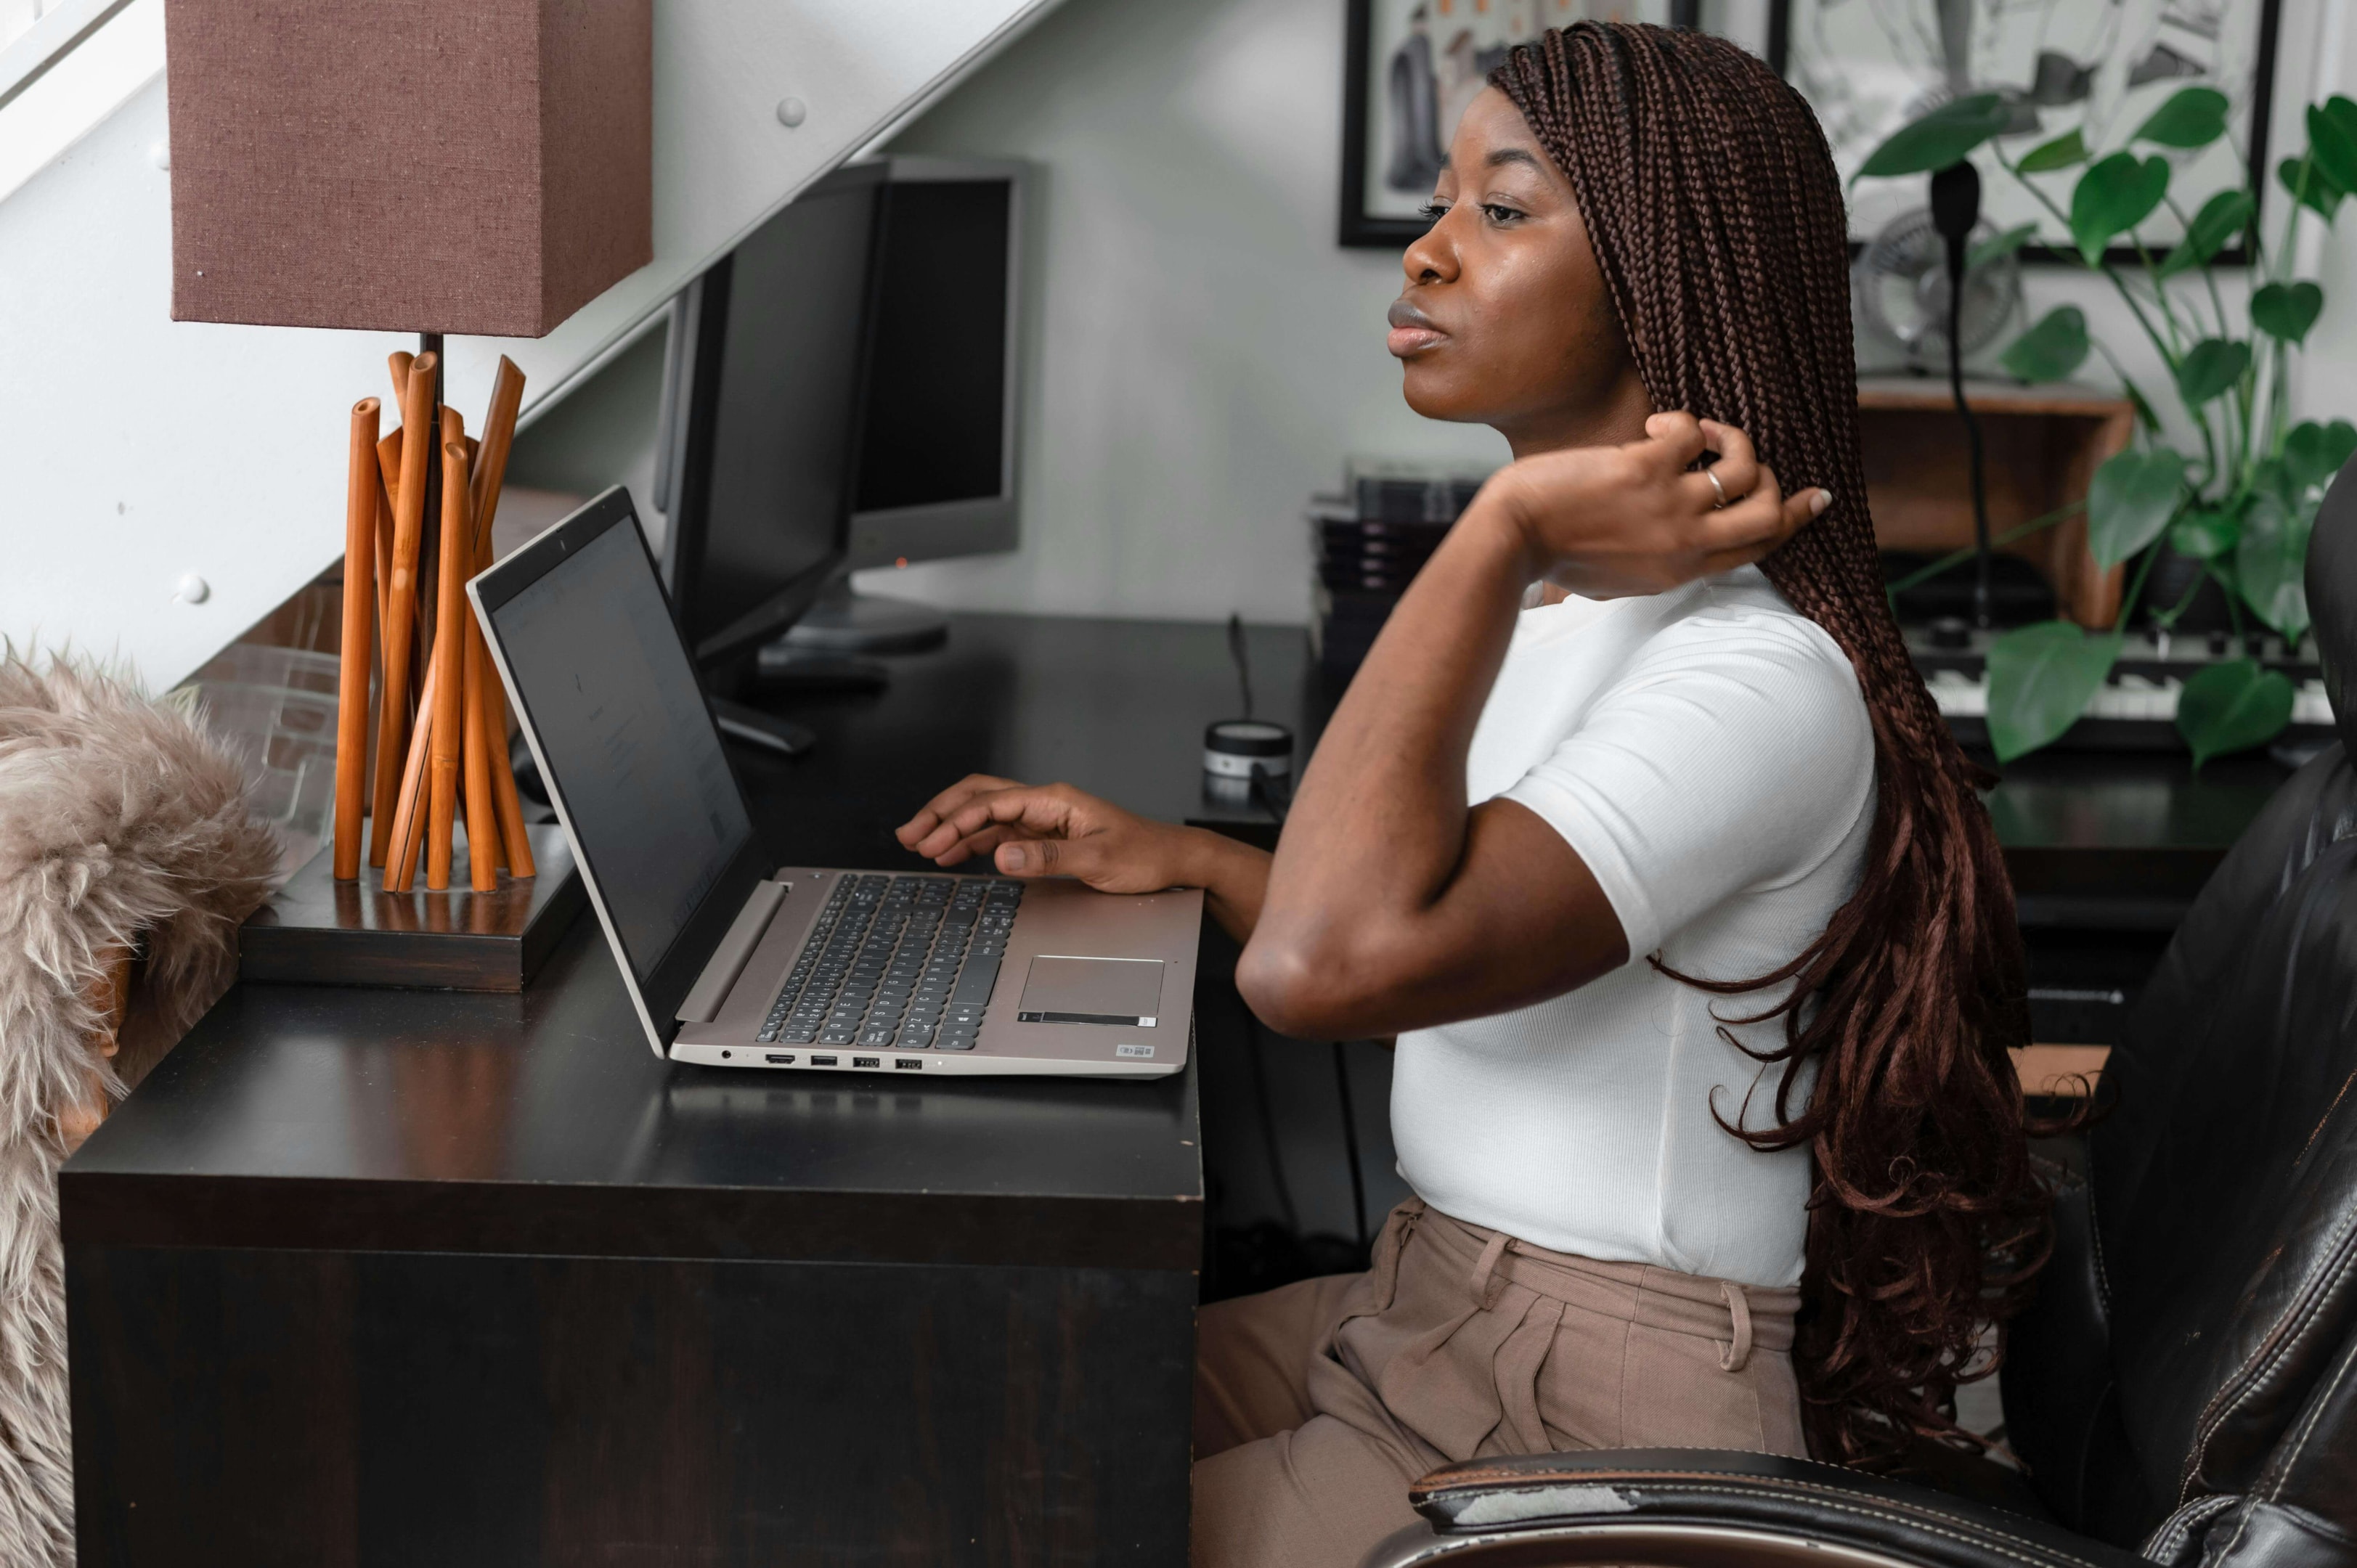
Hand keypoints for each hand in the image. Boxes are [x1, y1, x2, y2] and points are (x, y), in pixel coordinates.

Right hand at [895, 775, 1203, 893]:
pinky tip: (955, 855)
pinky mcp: (1047, 836)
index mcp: (1054, 800)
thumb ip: (1047, 859)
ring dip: (952, 828)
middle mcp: (1046, 803)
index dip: (955, 821)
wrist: (1172, 860)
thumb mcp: (1098, 861)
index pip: (991, 803)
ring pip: (986, 814)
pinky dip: (973, 842)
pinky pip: (1001, 833)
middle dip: (941, 813)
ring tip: (921, 846)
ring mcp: (1044, 819)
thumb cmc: (1144, 855)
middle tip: (909, 835)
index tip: (931, 842)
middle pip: (980, 797)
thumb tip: (1002, 856)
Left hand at [1482, 412, 1829, 598]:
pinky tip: (1650, 427)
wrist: (1512, 540)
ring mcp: (1670, 505)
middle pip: (1768, 510)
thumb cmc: (1554, 557)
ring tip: (1695, 432)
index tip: (1815, 497)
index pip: (1760, 547)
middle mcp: (1687, 541)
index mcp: (1684, 569)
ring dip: (1727, 437)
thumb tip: (1678, 552)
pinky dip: (1680, 421)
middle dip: (1771, 477)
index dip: (1793, 519)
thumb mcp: (1618, 581)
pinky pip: (1691, 433)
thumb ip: (1658, 566)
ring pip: (1742, 466)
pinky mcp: (1645, 470)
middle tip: (1739, 456)